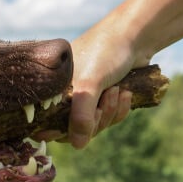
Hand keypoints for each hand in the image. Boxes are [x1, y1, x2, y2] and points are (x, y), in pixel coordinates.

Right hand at [33, 16, 139, 146]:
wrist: (135, 35)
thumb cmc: (105, 53)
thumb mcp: (90, 85)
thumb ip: (81, 115)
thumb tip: (78, 145)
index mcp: (53, 88)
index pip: (47, 121)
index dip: (58, 130)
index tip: (73, 131)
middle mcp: (66, 94)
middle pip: (74, 128)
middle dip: (94, 119)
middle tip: (104, 101)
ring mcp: (86, 97)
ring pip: (94, 124)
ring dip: (109, 112)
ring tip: (118, 91)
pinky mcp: (104, 97)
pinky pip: (109, 117)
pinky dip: (119, 109)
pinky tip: (126, 93)